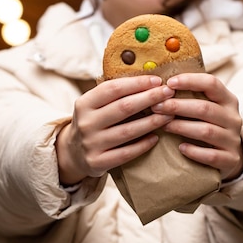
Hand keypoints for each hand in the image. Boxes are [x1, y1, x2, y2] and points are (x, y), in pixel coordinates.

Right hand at [56, 75, 174, 185]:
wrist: (73, 152)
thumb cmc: (93, 121)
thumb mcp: (94, 104)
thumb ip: (115, 93)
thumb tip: (149, 79)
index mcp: (84, 103)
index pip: (113, 88)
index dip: (137, 83)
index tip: (157, 80)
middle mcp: (86, 123)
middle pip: (123, 107)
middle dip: (150, 98)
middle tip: (169, 93)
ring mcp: (91, 144)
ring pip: (128, 131)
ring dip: (152, 122)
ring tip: (169, 114)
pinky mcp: (97, 162)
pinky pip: (126, 153)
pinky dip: (143, 145)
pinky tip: (156, 137)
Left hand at [151, 73, 242, 181]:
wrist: (230, 155)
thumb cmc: (210, 124)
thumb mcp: (208, 106)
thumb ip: (191, 96)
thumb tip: (159, 85)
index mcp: (228, 99)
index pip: (211, 84)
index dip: (190, 81)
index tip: (169, 83)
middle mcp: (233, 118)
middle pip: (205, 108)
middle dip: (178, 106)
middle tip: (157, 107)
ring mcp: (233, 139)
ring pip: (206, 131)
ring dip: (182, 127)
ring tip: (164, 126)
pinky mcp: (231, 159)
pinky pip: (211, 155)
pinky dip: (194, 151)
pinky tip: (181, 148)